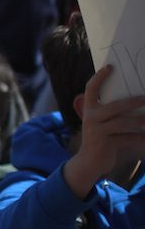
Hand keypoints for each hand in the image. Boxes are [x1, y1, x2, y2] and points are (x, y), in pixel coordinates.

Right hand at [63, 66, 144, 198]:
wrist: (89, 161)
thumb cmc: (101, 138)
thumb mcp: (100, 122)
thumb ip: (110, 111)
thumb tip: (137, 99)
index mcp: (89, 109)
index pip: (90, 89)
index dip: (99, 77)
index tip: (110, 67)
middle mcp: (91, 118)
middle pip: (114, 106)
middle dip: (133, 102)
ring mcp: (97, 131)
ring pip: (123, 123)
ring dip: (141, 121)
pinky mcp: (105, 143)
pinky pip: (127, 138)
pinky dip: (140, 138)